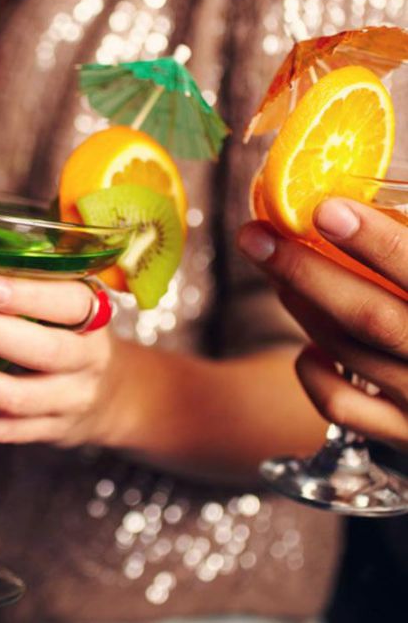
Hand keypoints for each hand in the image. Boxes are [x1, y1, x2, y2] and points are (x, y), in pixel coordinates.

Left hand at [0, 275, 120, 445]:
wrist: (113, 397)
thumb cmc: (75, 334)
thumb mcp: (71, 303)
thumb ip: (32, 282)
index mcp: (94, 319)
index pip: (70, 304)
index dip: (27, 296)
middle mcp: (85, 363)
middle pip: (38, 351)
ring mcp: (64, 403)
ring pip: (9, 396)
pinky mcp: (42, 432)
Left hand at [238, 198, 407, 449]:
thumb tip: (374, 209)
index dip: (375, 240)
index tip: (325, 209)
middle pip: (366, 316)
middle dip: (304, 271)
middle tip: (254, 235)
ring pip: (346, 351)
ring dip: (302, 304)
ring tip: (276, 266)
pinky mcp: (407, 438)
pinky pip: (339, 406)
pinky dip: (313, 371)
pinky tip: (310, 344)